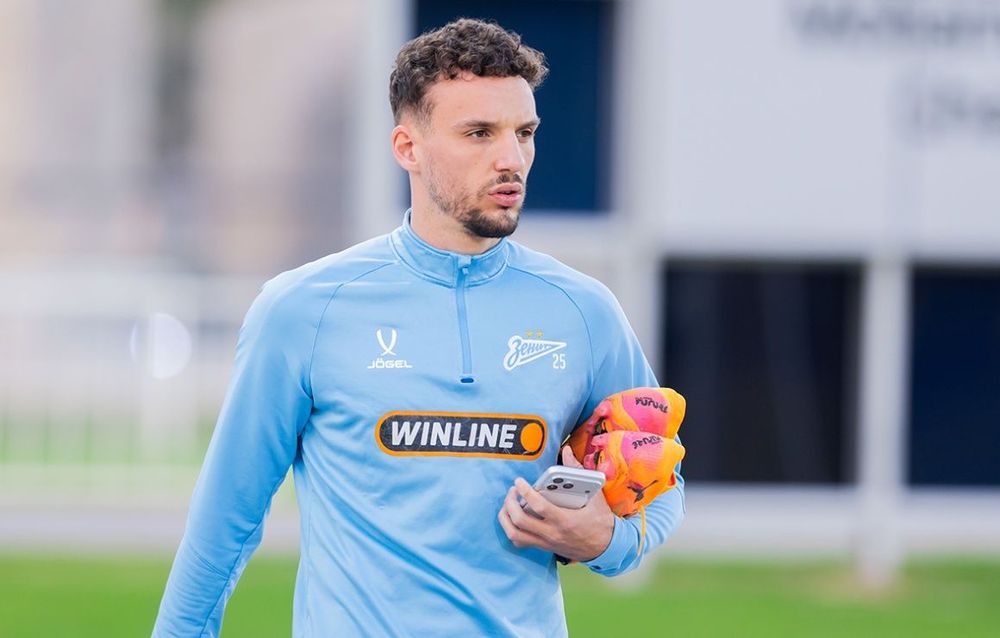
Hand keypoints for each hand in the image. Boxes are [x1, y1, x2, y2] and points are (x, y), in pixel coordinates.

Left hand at [497, 446, 614, 561]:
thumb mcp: (595, 495)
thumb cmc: (600, 520)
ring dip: (505, 517)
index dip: (525, 492)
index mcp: (565, 520)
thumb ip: (578, 472)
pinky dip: (511, 529)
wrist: (606, 548)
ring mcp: (546, 542)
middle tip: (513, 490)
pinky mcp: (544, 547)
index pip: (539, 506)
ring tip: (508, 503)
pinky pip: (520, 542)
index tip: (519, 481)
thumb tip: (566, 451)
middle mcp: (552, 533)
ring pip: (515, 534)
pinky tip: (513, 517)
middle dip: (510, 503)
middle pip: (520, 521)